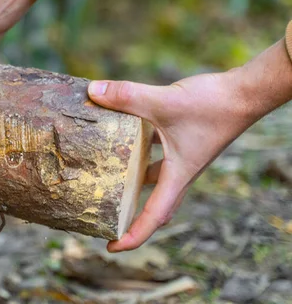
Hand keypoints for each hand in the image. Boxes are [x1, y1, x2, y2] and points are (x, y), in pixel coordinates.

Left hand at [88, 40, 291, 251]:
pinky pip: (156, 155)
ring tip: (107, 179)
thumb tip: (92, 92)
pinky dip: (139, 152)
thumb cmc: (213, 105)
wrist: (245, 93)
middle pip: (154, 205)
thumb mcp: (163, 102)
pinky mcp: (183, 140)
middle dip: (130, 216)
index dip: (132, 237)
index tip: (111, 247)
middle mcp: (180, 172)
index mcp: (177, 176)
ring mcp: (183, 157)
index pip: (153, 217)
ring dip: (132, 182)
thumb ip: (127, 96)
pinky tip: (122, 136)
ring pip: (154, 178)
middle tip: (106, 218)